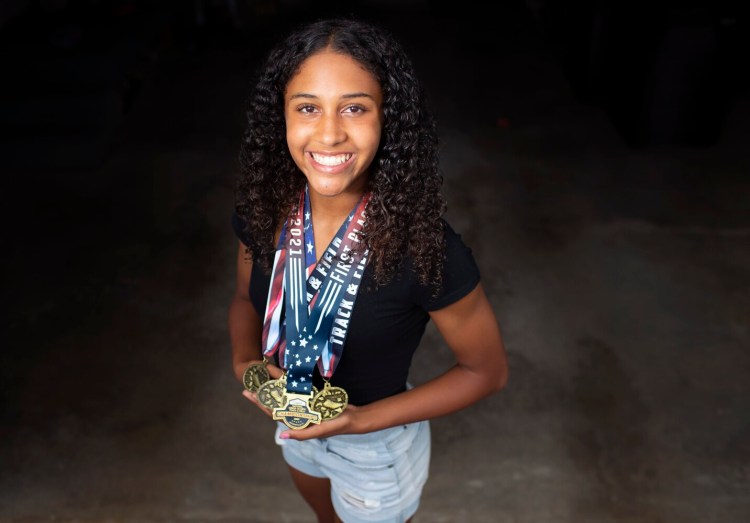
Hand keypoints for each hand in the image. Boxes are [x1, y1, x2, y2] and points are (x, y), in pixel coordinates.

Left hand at [241, 389, 361, 439]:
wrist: (353, 418)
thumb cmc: (337, 426)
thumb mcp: (320, 431)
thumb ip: (302, 434)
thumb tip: (282, 436)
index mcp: (297, 423)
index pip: (274, 413)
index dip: (261, 404)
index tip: (250, 395)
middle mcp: (297, 415)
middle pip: (276, 404)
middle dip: (262, 396)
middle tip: (248, 387)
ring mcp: (304, 407)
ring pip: (284, 397)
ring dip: (273, 389)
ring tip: (261, 380)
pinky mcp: (311, 399)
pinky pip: (296, 391)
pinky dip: (288, 384)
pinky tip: (280, 377)